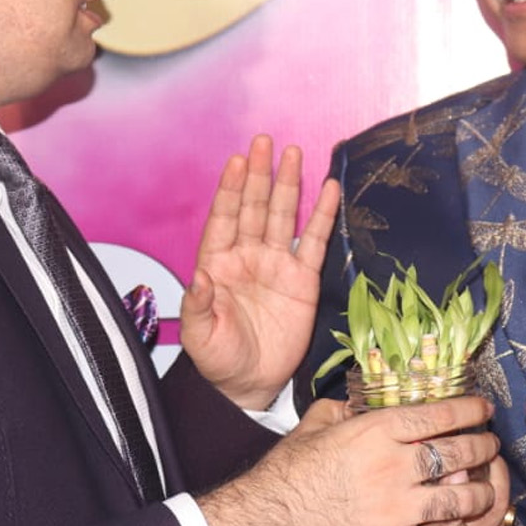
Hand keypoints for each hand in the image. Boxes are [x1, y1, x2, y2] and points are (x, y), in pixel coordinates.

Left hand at [180, 136, 341, 410]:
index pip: (224, 218)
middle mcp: (247, 256)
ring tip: (293, 153)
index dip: (230, 190)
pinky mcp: (303, 279)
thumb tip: (199, 277)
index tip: (236, 161)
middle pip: (254, 207)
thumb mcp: (200, 337)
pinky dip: (322, 215)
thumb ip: (198, 305)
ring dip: (288, 185)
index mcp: (217, 264)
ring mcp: (276, 265)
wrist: (249, 383)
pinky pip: (314, 241)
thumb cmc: (219, 359)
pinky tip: (328, 190)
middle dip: (259, 175)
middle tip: (264, 142)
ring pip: (282, 216)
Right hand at [200, 396, 501, 525]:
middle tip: (490, 447)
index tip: (484, 411)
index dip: (470, 411)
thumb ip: (344, 409)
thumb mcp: (315, 425)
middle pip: (459, 455)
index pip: (440, 416)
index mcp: (377, 431)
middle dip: (483, 449)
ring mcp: (398, 509)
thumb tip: (360, 403)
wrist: (269, 523)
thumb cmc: (288, 471)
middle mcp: (395, 467)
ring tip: (486, 490)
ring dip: (481, 494)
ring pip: (461, 500)